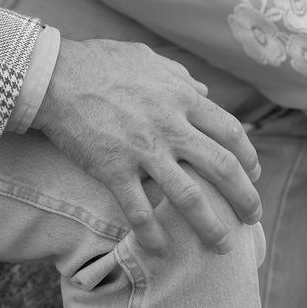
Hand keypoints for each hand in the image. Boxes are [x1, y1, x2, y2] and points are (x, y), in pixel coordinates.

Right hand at [35, 39, 261, 255]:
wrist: (53, 75)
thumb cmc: (99, 62)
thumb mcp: (146, 57)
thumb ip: (178, 76)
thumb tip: (204, 91)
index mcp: (180, 97)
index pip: (230, 131)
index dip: (248, 157)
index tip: (253, 174)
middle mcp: (169, 125)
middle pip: (222, 167)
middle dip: (244, 197)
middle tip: (252, 218)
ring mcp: (143, 150)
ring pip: (189, 197)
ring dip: (211, 226)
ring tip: (222, 246)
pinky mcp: (114, 169)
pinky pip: (140, 211)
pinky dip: (154, 235)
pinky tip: (162, 250)